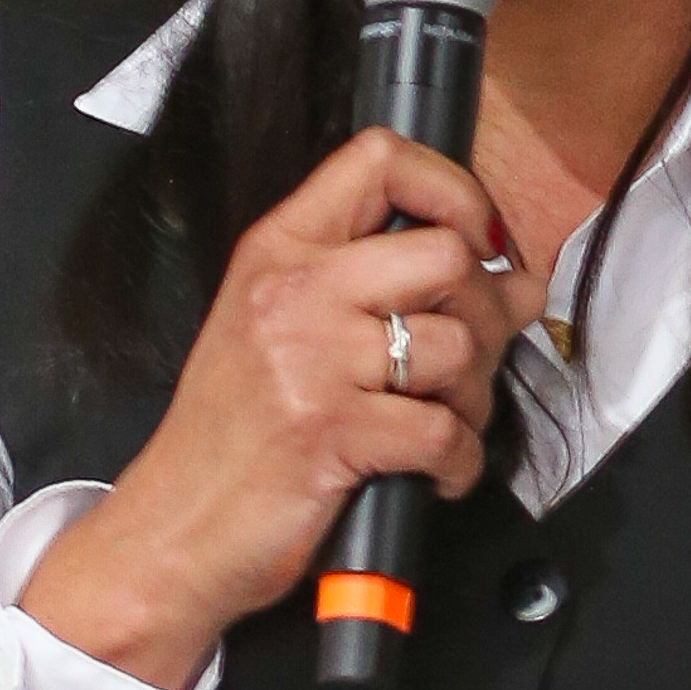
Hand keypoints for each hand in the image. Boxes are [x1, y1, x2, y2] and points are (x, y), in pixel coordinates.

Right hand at [20, 130, 543, 689]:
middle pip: (446, 255)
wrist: (172, 530)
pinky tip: (434, 472)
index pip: (379, 159)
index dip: (456, 192)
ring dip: (475, 397)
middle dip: (484, 316)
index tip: (479, 243)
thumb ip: (393, 291)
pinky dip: (460, 461)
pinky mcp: (332, 433)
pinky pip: (445, 431)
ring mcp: (310, 360)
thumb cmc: (230, 439)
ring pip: (457, 345)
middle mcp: (293, 291)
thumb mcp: (288, 334)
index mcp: (279, 251)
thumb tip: (518, 281)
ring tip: (443, 423)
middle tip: (468, 362)